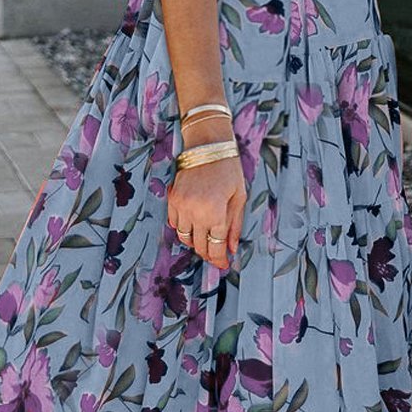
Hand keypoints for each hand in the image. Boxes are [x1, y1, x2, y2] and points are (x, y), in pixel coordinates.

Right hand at [168, 121, 245, 270]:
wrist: (207, 145)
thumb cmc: (228, 169)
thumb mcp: (239, 197)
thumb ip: (234, 226)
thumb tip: (232, 249)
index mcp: (216, 212)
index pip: (216, 246)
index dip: (220, 259)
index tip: (223, 265)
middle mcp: (196, 212)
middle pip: (199, 245)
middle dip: (209, 253)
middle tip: (216, 255)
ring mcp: (181, 206)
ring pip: (185, 238)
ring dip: (196, 242)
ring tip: (206, 239)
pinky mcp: (172, 199)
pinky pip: (175, 224)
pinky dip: (184, 229)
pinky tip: (195, 225)